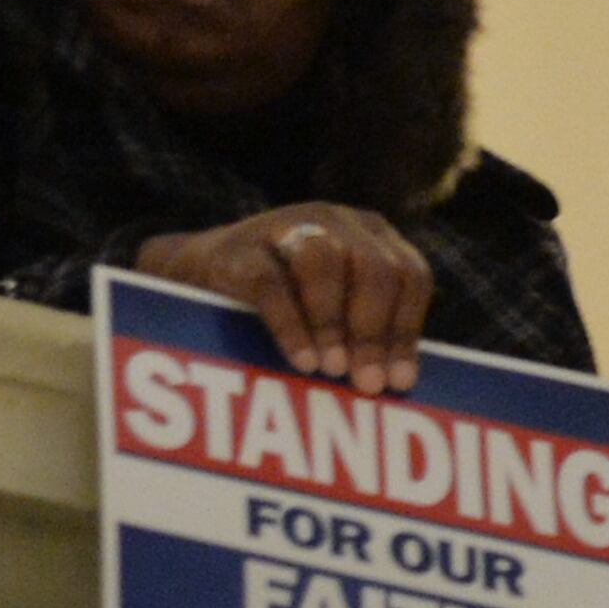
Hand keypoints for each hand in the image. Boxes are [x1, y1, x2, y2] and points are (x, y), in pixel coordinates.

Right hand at [137, 203, 432, 392]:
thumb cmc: (284, 303)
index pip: (410, 276)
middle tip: (368, 384)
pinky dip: (290, 325)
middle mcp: (336, 222)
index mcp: (371, 235)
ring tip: (332, 370)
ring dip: (333, 321)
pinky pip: (271, 284)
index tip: (399, 382)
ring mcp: (286, 226)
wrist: (197, 276)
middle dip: (375, 331)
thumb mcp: (333, 310)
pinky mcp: (240, 247)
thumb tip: (398, 385)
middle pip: (375, 268)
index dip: (407, 330)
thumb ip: (366, 334)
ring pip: (326, 263)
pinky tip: (301, 361)